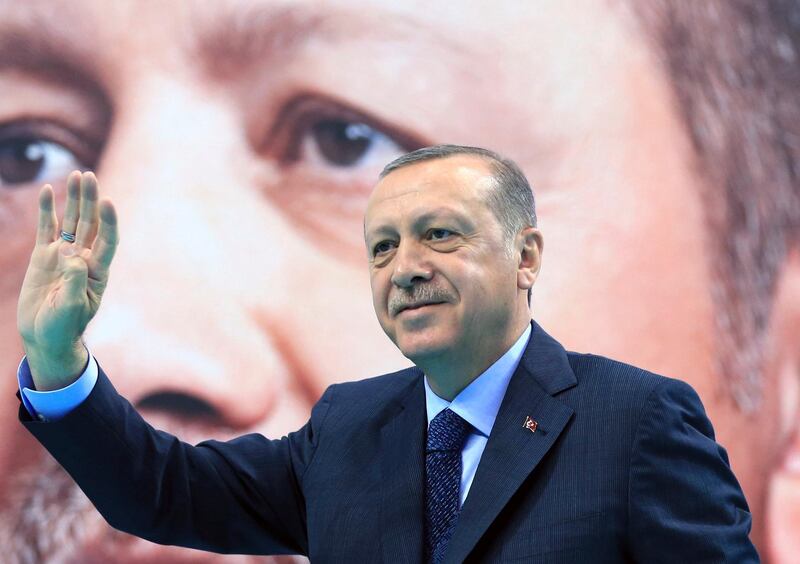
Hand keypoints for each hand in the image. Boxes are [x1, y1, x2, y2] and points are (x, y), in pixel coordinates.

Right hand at [17, 171, 117, 390]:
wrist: (46, 337)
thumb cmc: (64, 327)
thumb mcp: (71, 308)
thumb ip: (74, 282)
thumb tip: (72, 255)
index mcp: (97, 271)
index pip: (107, 240)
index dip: (109, 221)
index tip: (108, 202)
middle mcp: (83, 258)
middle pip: (90, 223)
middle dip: (90, 200)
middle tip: (89, 176)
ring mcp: (63, 255)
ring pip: (71, 221)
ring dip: (74, 199)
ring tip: (78, 176)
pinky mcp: (44, 257)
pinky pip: (46, 228)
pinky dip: (47, 210)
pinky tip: (48, 191)